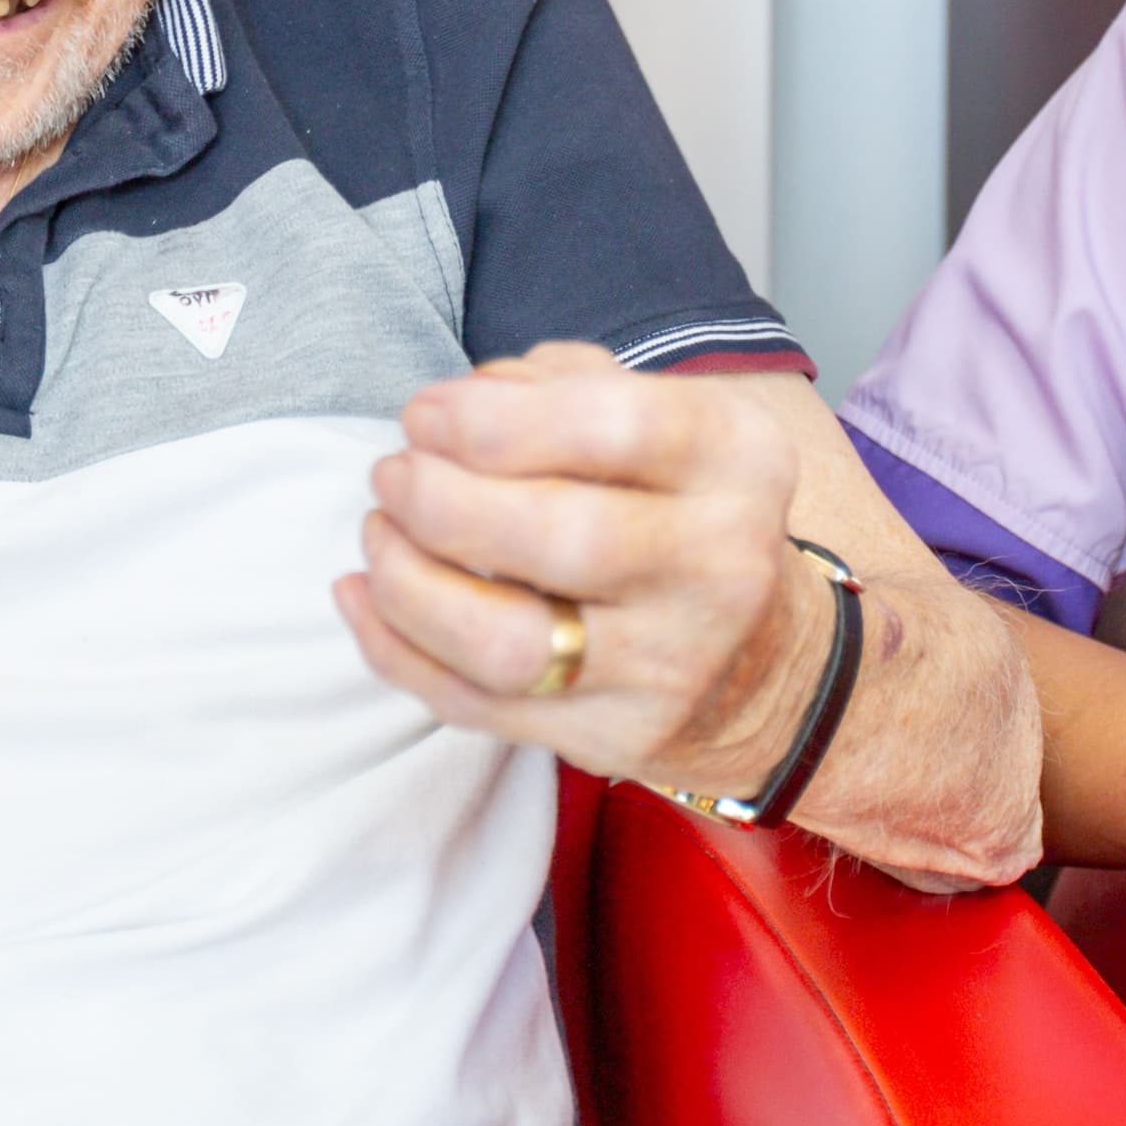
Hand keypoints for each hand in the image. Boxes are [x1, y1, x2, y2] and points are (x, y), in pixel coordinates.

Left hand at [335, 343, 826, 792]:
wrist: (761, 663)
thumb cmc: (678, 511)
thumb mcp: (661, 419)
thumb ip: (562, 386)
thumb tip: (456, 404)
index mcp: (737, 461)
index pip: (615, 428)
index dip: (494, 420)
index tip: (423, 415)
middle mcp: (721, 567)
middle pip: (559, 538)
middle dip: (441, 501)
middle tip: (392, 475)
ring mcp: (671, 667)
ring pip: (506, 643)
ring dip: (409, 584)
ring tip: (378, 533)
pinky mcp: (616, 740)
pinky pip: (476, 707)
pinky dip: (396, 651)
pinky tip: (364, 596)